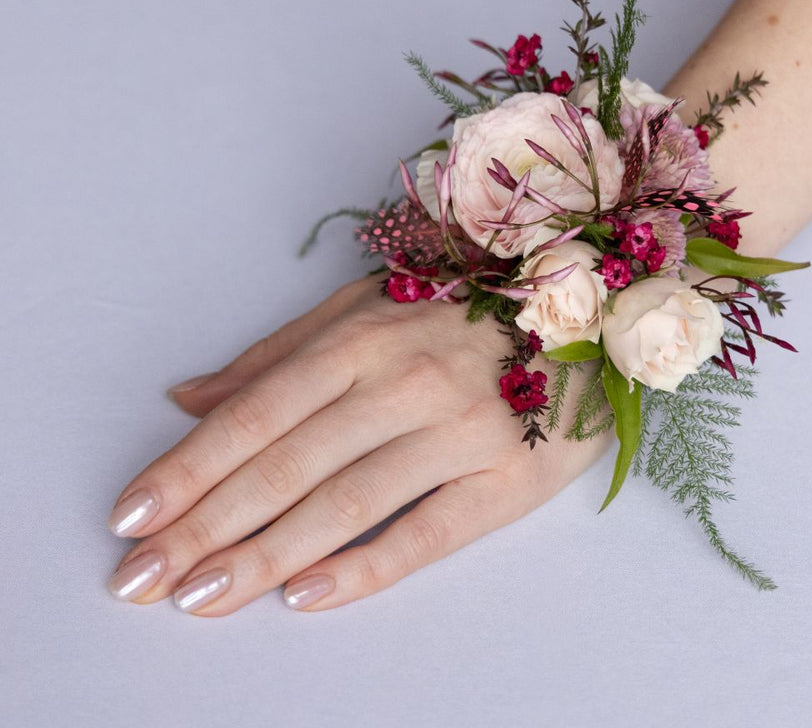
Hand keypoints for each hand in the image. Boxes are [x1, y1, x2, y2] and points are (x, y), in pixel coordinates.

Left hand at [106, 275, 612, 614]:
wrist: (588, 311)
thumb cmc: (467, 308)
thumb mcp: (370, 306)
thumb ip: (280, 353)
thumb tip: (190, 397)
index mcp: (365, 337)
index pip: (258, 412)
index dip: (189, 467)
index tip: (131, 517)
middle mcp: (406, 382)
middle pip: (289, 465)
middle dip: (206, 526)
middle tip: (139, 579)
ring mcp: (460, 430)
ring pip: (347, 503)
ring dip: (266, 556)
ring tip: (200, 597)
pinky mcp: (507, 477)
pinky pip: (430, 532)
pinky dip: (366, 568)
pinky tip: (307, 597)